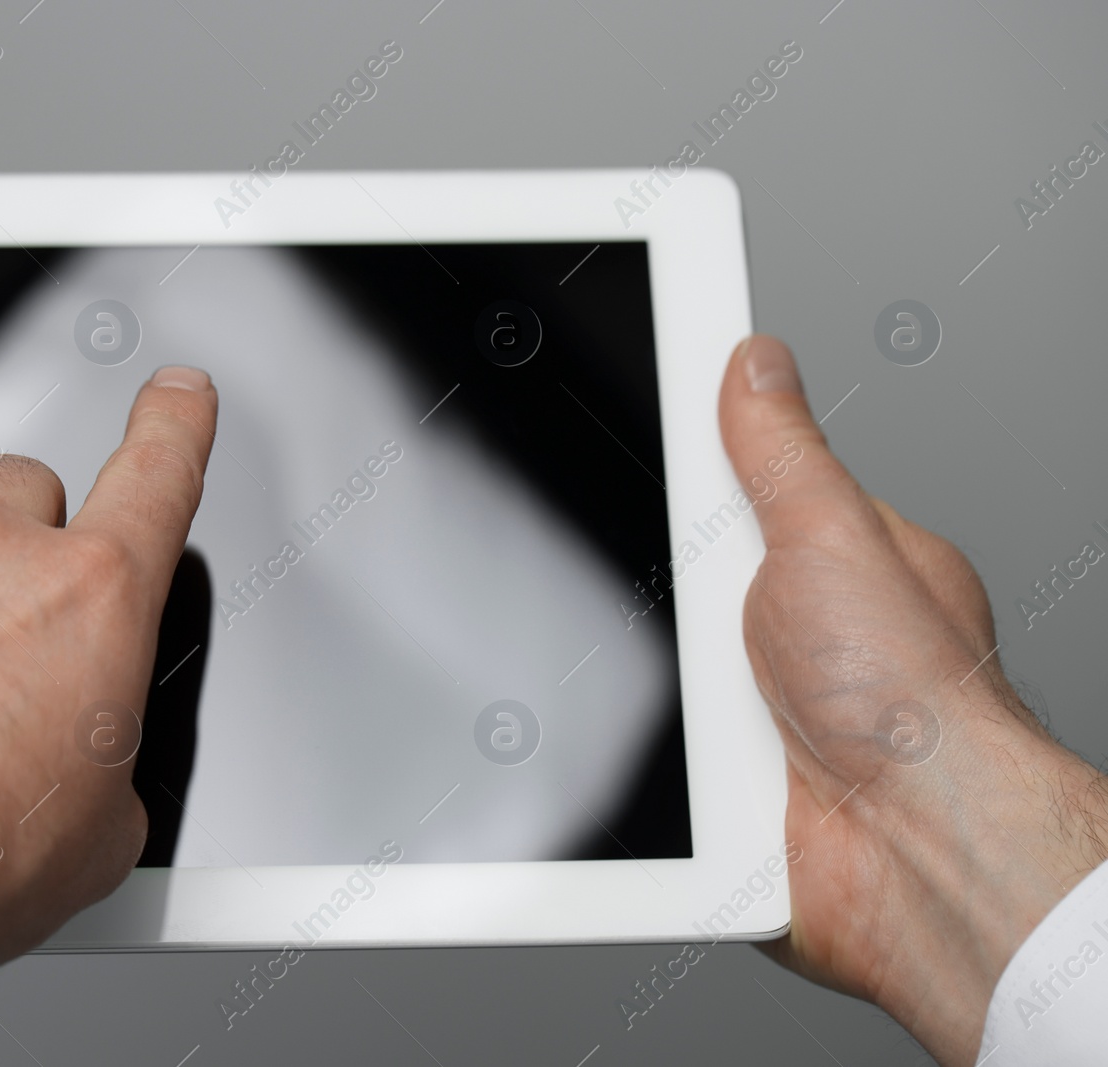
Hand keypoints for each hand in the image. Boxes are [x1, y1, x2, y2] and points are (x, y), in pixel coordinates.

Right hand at [721, 335, 1107, 1064]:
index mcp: (842, 558)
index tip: (651, 452)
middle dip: (668, 582)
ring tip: (709, 687)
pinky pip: (656, 738)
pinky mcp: (731, 773)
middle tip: (701, 601)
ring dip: (661, 671)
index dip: (689, 466)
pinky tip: (688, 741)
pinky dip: (653, 739)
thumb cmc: (916, 705)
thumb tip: (756, 364)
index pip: (743, 483)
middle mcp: (807, 630)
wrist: (911, 852)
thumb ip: (783, 452)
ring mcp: (769, 702)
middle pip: (685, 570)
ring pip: (661, 656)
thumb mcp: (834, 537)